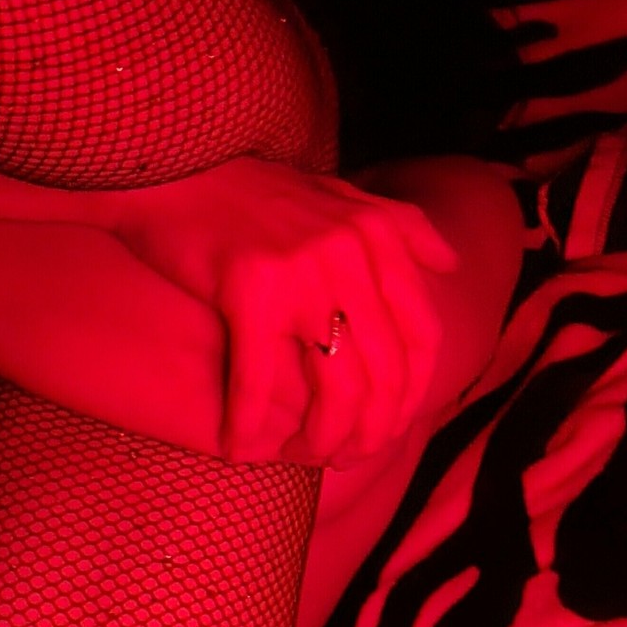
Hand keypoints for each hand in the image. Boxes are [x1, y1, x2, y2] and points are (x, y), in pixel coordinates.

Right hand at [106, 157, 455, 465]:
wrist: (175, 167)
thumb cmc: (251, 191)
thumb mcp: (341, 194)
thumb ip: (400, 227)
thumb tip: (451, 264)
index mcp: (378, 237)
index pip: (421, 337)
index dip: (410, 398)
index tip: (388, 430)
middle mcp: (351, 254)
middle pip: (385, 374)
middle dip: (371, 433)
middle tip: (346, 459)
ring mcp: (303, 274)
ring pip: (338, 387)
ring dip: (323, 439)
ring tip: (304, 458)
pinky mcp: (248, 292)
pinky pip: (258, 381)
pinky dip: (246, 424)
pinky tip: (235, 448)